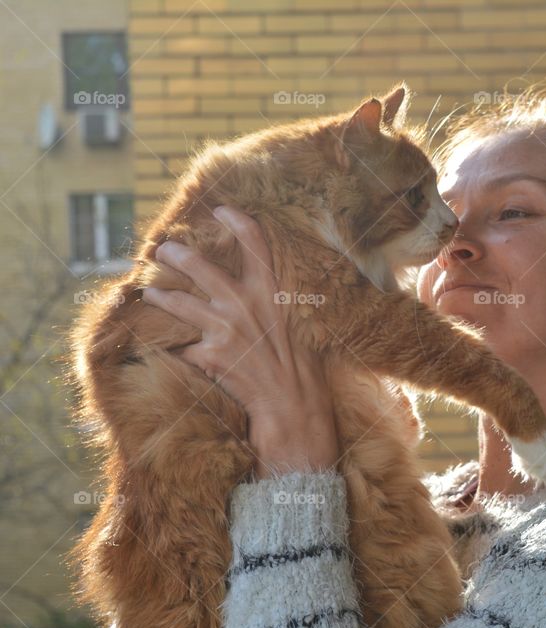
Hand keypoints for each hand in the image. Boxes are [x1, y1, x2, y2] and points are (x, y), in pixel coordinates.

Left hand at [141, 205, 338, 478]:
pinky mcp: (208, 355)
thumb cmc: (302, 370)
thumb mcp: (297, 327)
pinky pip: (181, 347)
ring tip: (150, 294)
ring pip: (177, 303)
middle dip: (176, 255)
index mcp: (272, 292)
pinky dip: (174, 349)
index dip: (236, 220)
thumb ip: (275, 307)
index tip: (221, 209)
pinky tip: (166, 350)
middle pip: (201, 267)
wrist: (293, 407)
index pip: (255, 243)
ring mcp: (223, 328)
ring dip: (159, 297)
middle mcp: (245, 304)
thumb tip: (258, 296)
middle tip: (163, 251)